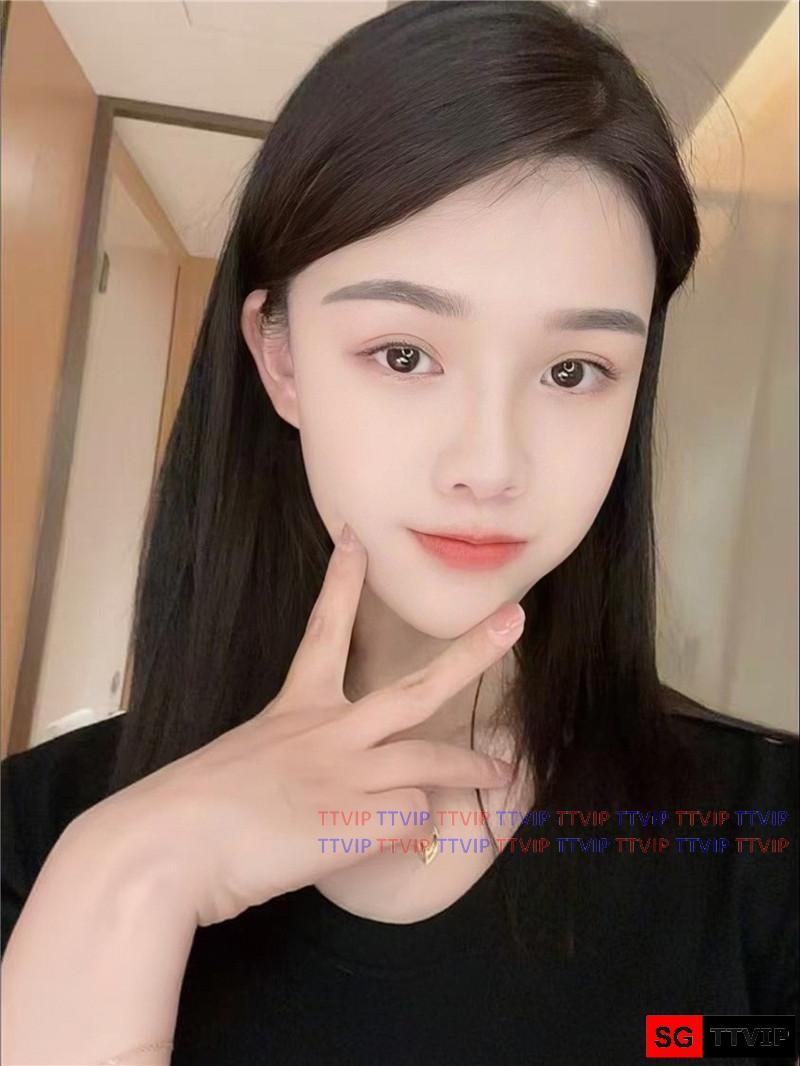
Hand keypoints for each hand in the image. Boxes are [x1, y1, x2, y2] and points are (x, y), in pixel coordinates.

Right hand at [75, 526, 524, 927]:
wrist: (169, 844)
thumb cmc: (186, 810)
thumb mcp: (238, 769)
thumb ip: (282, 769)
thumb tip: (310, 793)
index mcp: (294, 709)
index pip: (325, 629)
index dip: (343, 582)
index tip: (355, 538)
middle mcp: (330, 732)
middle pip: (418, 688)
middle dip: (472, 653)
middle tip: (514, 620)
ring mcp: (351, 773)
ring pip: (433, 759)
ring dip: (472, 766)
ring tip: (500, 771)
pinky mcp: (360, 819)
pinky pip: (414, 820)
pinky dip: (418, 834)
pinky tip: (412, 845)